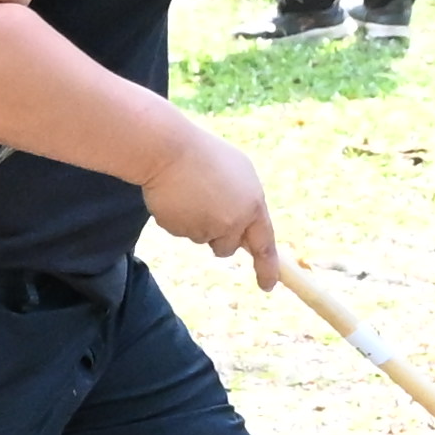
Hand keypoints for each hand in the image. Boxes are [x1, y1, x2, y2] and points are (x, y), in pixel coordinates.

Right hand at [146, 119, 281, 285]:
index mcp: (252, 204)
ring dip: (195, 223)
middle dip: (217, 237)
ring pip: (202, 239)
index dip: (267, 267)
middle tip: (205, 208)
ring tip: (189, 193)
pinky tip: (175, 197)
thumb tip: (244, 234)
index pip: (265, 244)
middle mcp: (233, 221)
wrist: (168, 149)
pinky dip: (177, 218)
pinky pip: (181, 231)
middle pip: (226, 247)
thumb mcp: (238, 175)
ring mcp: (205, 227)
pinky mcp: (180, 229)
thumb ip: (246, 204)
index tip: (267, 286)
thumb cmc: (204, 156)